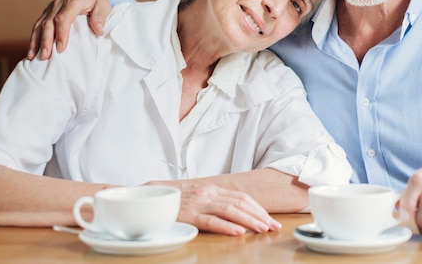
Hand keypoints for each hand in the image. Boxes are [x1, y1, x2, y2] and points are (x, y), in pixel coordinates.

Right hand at [27, 0, 111, 60]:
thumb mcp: (103, 5)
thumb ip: (100, 18)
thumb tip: (98, 31)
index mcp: (73, 1)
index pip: (63, 18)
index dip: (61, 33)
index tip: (61, 48)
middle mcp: (59, 3)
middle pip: (48, 23)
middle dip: (46, 41)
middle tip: (45, 57)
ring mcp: (51, 8)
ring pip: (40, 25)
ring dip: (36, 41)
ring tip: (33, 57)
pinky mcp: (48, 12)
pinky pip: (38, 25)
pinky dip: (34, 38)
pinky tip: (32, 51)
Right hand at [148, 181, 280, 235]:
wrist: (148, 196)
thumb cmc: (174, 200)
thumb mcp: (197, 197)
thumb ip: (215, 201)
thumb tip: (236, 211)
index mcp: (212, 189)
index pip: (242, 197)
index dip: (258, 208)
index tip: (270, 219)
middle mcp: (208, 193)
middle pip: (240, 203)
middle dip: (260, 215)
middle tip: (273, 227)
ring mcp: (199, 203)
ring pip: (230, 211)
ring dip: (249, 220)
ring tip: (262, 229)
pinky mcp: (189, 215)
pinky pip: (211, 221)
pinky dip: (227, 226)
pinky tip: (239, 232)